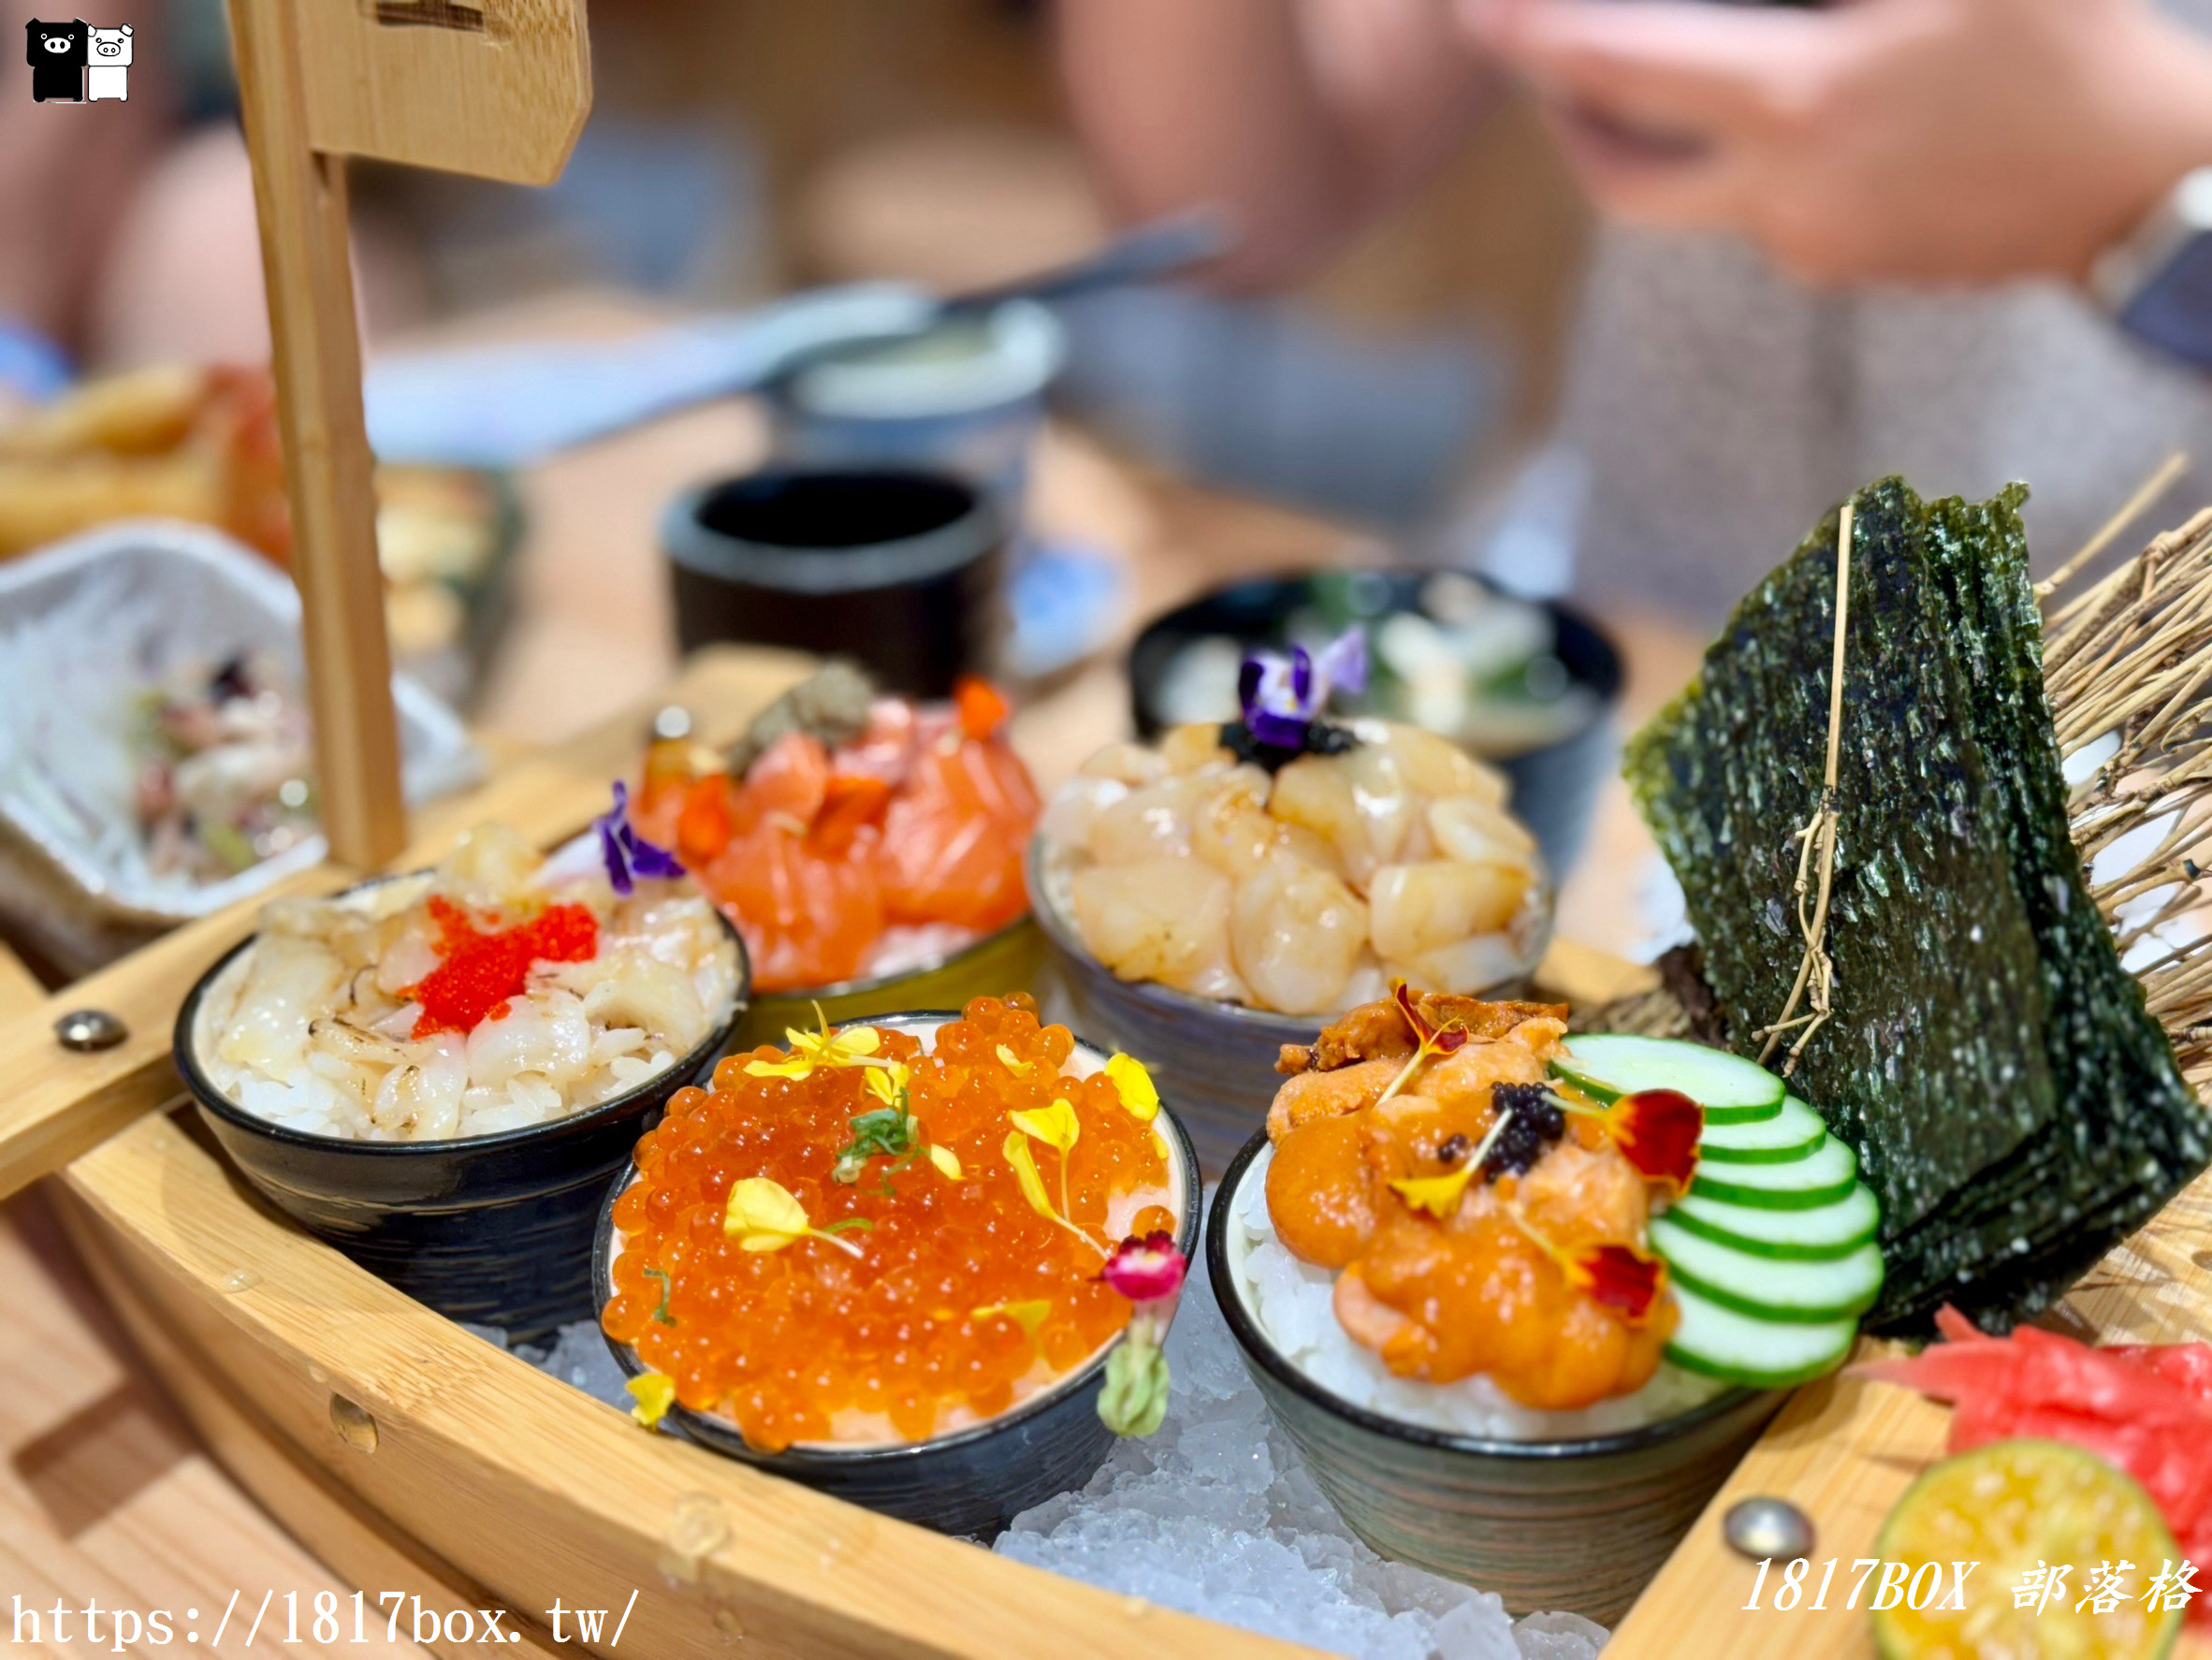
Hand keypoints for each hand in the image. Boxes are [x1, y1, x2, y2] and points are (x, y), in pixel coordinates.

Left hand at [1462, 0, 2211, 286]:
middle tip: (1540, 65)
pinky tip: (1758, 107)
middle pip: (1618, 180)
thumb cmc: (2067, 46)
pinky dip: (1728, 161)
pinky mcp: (1841, 267)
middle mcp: (1778, 197)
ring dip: (1647, 143)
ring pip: (1683, 201)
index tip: (1479, 19)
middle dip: (1566, 121)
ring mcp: (1807, 245)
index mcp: (1796, 104)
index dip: (1537, 42)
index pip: (1621, 72)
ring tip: (1640, 78)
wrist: (2142, 181)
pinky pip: (1753, 212)